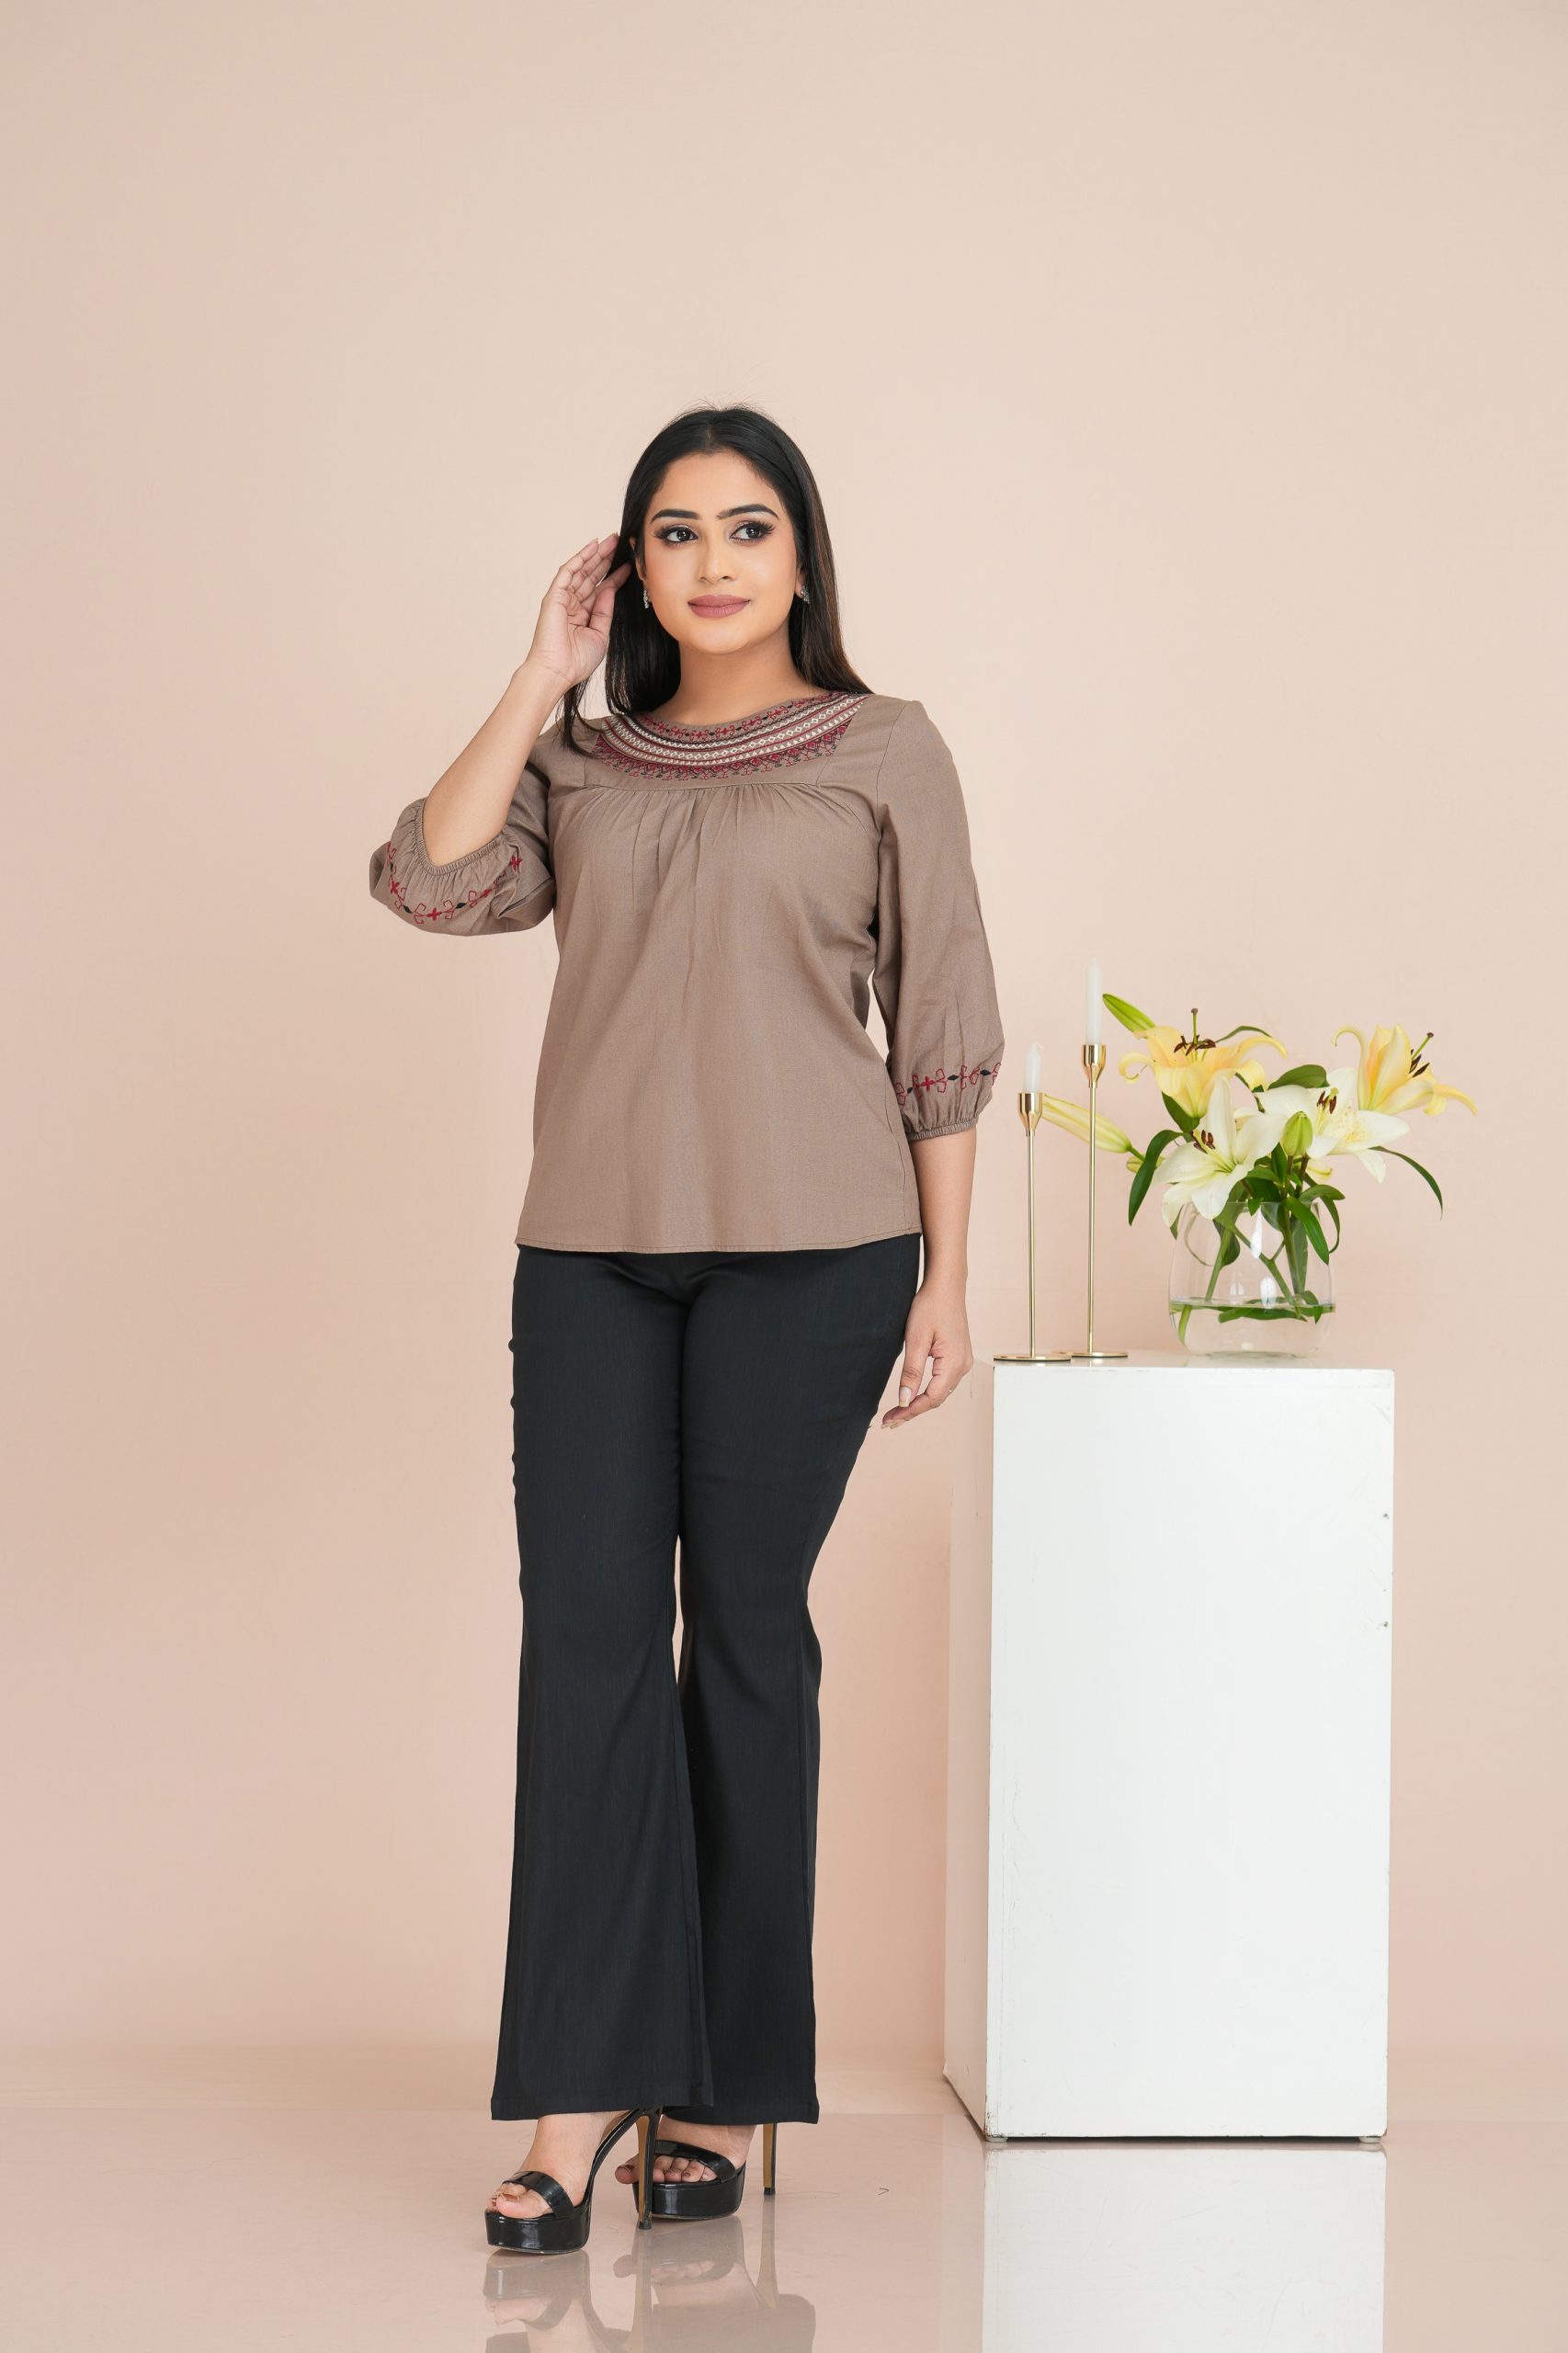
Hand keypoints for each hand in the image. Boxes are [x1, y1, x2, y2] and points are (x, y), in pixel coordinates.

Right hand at [523, 535, 630, 691]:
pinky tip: (593, 546)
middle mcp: (573, 605)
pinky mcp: (554, 595)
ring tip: (612, 540)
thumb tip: (610, 588)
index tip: (629, 565)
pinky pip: (568, 571)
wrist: (558, 671)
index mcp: (584, 616)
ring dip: (596, 554)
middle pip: (592, 576)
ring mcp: (563, 599)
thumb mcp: (600, 634)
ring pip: (582, 570)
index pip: (602, 590)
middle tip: (621, 543)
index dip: (615, 577)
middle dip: (606, 559)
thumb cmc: (576, 661)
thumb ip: (605, 611)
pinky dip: (580, 558)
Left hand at [881, 1270, 973, 1426]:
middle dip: (912, 1411)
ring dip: (919, 1403)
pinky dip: (927, 1391)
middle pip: (936, 1399)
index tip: (889, 1420)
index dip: (909, 1412)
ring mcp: (963, 1362)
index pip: (930, 1399)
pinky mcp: (959, 1357)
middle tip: (888, 1422)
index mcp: (954, 1364)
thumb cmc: (929, 1307)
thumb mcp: (915, 1339)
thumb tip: (903, 1400)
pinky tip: (912, 1395)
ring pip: (940, 1392)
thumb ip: (911, 1372)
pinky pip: (943, 1382)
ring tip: (897, 1412)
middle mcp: (963, 1366)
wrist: (946, 1286)